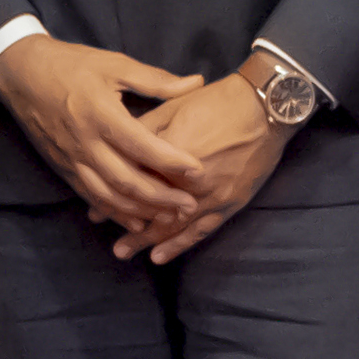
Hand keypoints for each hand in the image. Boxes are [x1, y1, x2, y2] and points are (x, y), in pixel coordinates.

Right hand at [0, 35, 208, 241]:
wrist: (21, 74)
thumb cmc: (70, 64)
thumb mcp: (114, 63)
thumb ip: (155, 80)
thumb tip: (196, 83)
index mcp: (101, 113)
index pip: (142, 145)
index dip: (171, 161)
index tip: (198, 171)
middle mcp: (86, 142)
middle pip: (127, 180)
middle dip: (161, 197)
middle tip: (191, 206)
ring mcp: (73, 159)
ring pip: (109, 195)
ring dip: (141, 211)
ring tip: (170, 218)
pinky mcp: (63, 168)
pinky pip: (91, 197)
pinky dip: (115, 213)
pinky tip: (136, 222)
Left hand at [121, 72, 284, 264]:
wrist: (265, 108)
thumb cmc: (217, 102)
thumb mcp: (173, 107)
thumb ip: (145, 131)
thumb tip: (118, 146)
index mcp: (169, 155)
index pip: (134, 181)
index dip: (112, 196)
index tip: (94, 208)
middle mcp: (187, 182)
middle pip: (149, 208)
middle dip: (124, 223)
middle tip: (102, 234)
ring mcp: (209, 196)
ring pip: (171, 225)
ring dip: (146, 240)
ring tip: (124, 252)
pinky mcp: (229, 202)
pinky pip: (201, 230)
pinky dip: (179, 244)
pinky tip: (161, 256)